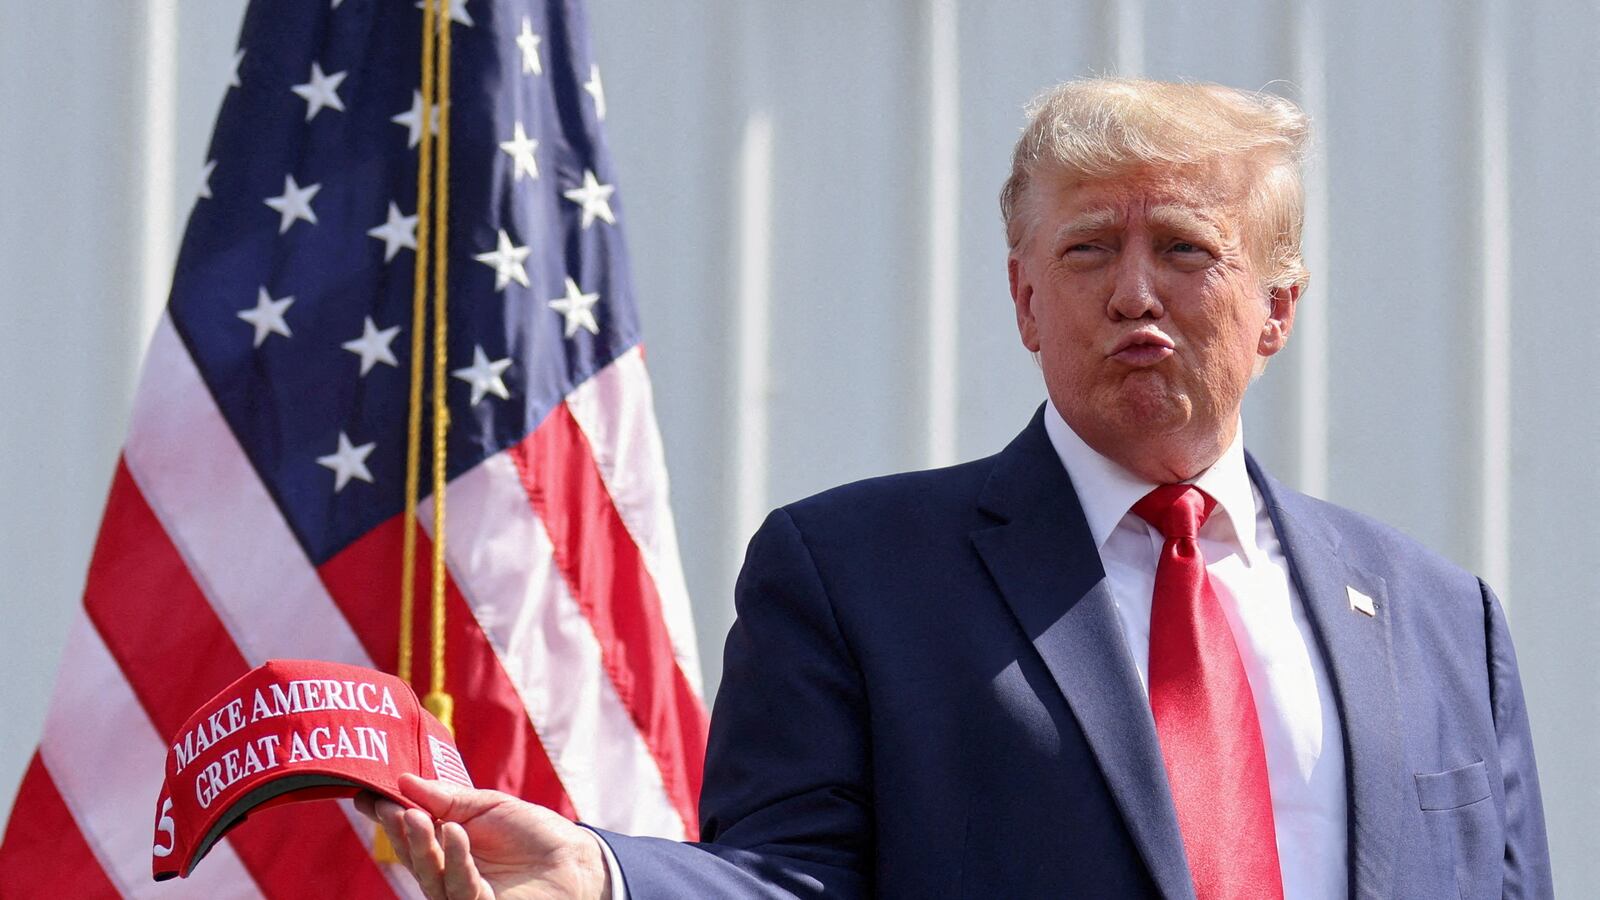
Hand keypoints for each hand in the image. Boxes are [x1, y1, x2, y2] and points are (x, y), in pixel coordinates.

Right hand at [355, 774, 610, 899]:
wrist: (574, 860)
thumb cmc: (533, 832)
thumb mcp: (486, 805)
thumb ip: (447, 798)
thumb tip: (403, 781)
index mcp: (447, 846)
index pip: (409, 832)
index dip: (386, 814)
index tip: (365, 794)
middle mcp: (447, 873)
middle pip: (413, 855)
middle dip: (396, 830)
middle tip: (386, 805)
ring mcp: (462, 894)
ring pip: (430, 874)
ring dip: (420, 844)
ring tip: (414, 816)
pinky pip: (461, 886)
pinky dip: (456, 858)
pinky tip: (452, 831)